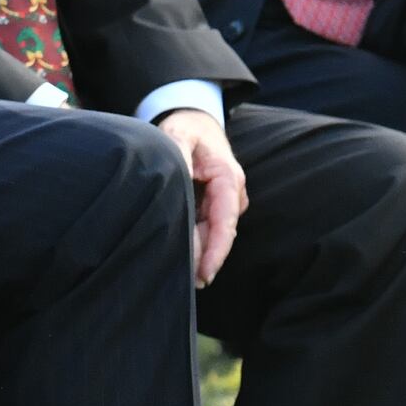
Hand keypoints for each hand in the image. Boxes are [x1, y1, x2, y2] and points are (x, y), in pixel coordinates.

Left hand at [156, 107, 245, 285]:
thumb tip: (173, 174)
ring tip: (178, 276)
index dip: (216, 249)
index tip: (204, 272)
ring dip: (198, 254)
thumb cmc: (186, 128)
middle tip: (184, 283)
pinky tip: (179, 259)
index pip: (225, 220)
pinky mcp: (213, 205)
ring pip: (212, 234)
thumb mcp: (177, 135)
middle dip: (204, 259)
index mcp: (228, 178)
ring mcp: (223, 201)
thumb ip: (176, 154)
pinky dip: (194, 242)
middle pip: (219, 233)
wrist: (193, 122)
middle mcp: (231, 193)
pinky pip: (205, 228)